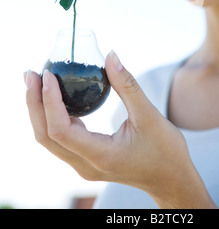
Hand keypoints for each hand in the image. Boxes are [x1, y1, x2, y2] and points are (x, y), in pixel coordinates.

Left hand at [24, 50, 215, 207]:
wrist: (171, 179)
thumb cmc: (165, 150)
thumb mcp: (150, 115)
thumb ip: (128, 85)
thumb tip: (111, 55)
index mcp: (100, 155)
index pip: (61, 129)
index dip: (49, 101)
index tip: (48, 75)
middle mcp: (86, 165)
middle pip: (46, 135)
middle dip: (34, 103)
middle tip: (31, 74)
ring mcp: (84, 165)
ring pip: (50, 139)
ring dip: (39, 110)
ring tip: (36, 81)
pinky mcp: (87, 160)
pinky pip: (61, 138)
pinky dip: (52, 116)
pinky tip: (55, 97)